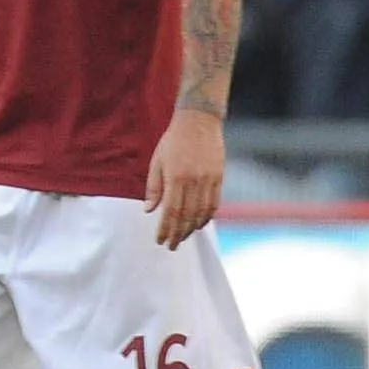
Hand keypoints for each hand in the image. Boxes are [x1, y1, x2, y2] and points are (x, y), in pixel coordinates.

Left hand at [144, 109, 224, 249]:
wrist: (199, 122)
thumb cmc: (173, 141)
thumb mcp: (156, 162)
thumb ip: (154, 188)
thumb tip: (150, 211)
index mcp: (176, 177)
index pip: (171, 211)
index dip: (166, 229)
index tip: (160, 240)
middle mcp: (194, 181)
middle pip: (187, 216)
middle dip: (178, 234)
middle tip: (171, 246)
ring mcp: (209, 180)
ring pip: (202, 212)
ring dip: (192, 228)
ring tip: (183, 238)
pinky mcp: (219, 178)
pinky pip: (214, 203)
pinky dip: (207, 217)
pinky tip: (199, 224)